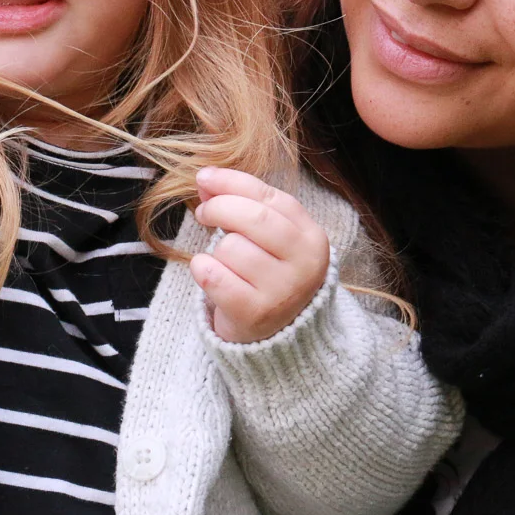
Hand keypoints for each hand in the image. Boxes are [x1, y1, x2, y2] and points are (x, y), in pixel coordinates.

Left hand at [189, 167, 331, 343]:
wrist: (279, 336)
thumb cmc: (269, 275)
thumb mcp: (268, 238)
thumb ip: (243, 204)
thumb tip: (206, 179)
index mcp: (312, 238)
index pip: (269, 197)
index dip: (232, 182)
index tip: (204, 177)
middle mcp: (304, 265)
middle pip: (253, 218)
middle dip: (219, 208)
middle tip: (204, 213)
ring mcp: (282, 292)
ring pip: (230, 248)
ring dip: (215, 250)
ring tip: (223, 262)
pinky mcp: (255, 314)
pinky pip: (214, 276)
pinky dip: (203, 270)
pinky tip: (211, 275)